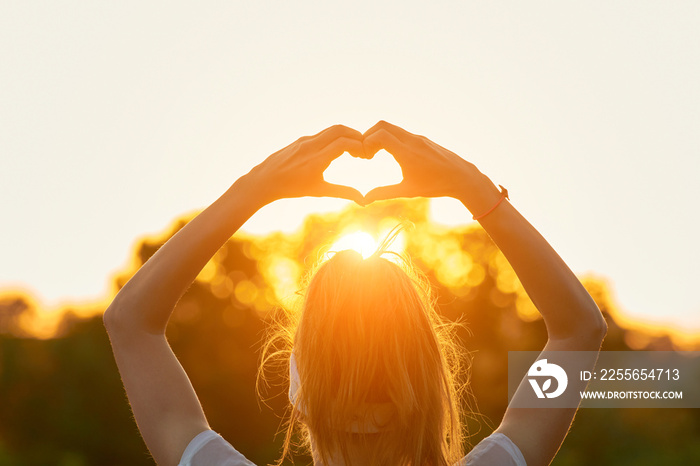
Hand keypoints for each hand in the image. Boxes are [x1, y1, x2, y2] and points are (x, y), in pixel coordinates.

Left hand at [242, 125, 366, 205]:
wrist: (266, 180)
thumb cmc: (293, 188)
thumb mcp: (319, 191)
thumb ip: (343, 192)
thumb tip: (363, 200)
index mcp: (317, 159)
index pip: (343, 143)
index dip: (359, 146)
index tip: (365, 155)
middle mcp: (311, 146)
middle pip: (339, 130)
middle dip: (356, 135)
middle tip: (364, 147)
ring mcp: (305, 140)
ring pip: (331, 129)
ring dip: (346, 134)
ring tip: (354, 147)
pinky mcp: (301, 140)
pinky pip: (322, 133)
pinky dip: (334, 137)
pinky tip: (337, 148)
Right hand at [361, 121, 499, 208]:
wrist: (462, 177)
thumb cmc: (435, 185)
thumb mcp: (408, 191)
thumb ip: (384, 193)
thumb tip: (364, 199)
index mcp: (407, 152)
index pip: (380, 135)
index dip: (367, 143)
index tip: (365, 157)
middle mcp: (412, 140)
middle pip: (382, 125)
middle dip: (369, 135)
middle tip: (366, 152)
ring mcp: (418, 138)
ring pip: (392, 127)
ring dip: (380, 136)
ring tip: (375, 153)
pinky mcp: (423, 139)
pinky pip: (402, 132)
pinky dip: (391, 138)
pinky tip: (391, 153)